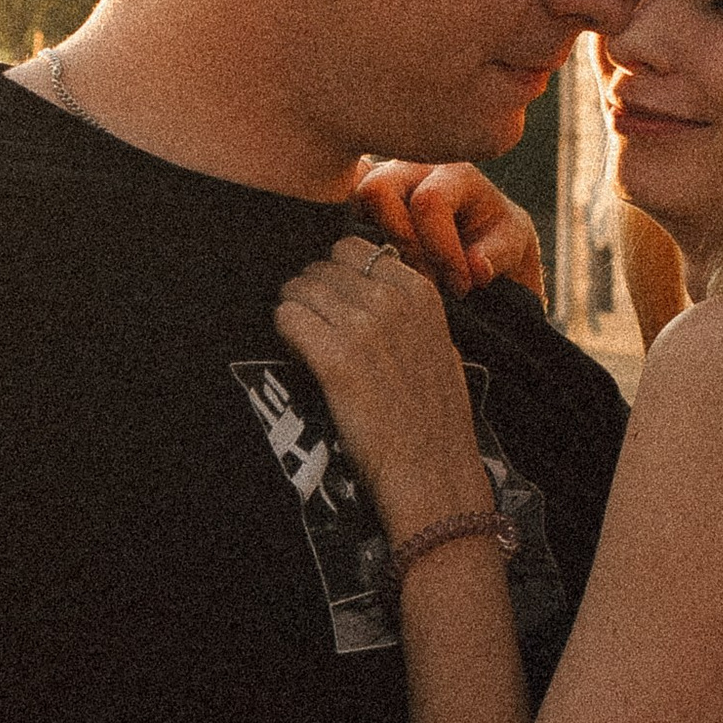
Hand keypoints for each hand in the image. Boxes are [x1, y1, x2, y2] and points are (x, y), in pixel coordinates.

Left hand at [274, 246, 494, 539]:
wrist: (433, 475)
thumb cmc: (435, 420)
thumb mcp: (438, 347)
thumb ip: (407, 311)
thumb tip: (365, 288)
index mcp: (420, 292)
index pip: (354, 248)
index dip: (336, 274)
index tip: (333, 301)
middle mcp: (391, 299)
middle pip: (322, 265)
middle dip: (311, 291)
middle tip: (313, 325)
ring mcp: (362, 326)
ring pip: (299, 287)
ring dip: (294, 311)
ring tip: (303, 342)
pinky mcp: (334, 358)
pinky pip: (287, 318)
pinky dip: (284, 332)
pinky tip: (296, 354)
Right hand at [352, 159, 544, 305]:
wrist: (482, 248)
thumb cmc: (497, 245)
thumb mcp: (514, 248)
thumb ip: (498, 255)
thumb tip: (474, 267)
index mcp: (454, 172)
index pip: (429, 202)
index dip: (442, 252)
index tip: (461, 288)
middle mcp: (410, 167)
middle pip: (377, 191)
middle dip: (402, 246)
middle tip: (427, 281)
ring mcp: (377, 182)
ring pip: (349, 200)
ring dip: (373, 245)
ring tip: (404, 276)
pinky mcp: (355, 203)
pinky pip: (334, 210)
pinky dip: (346, 236)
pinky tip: (372, 265)